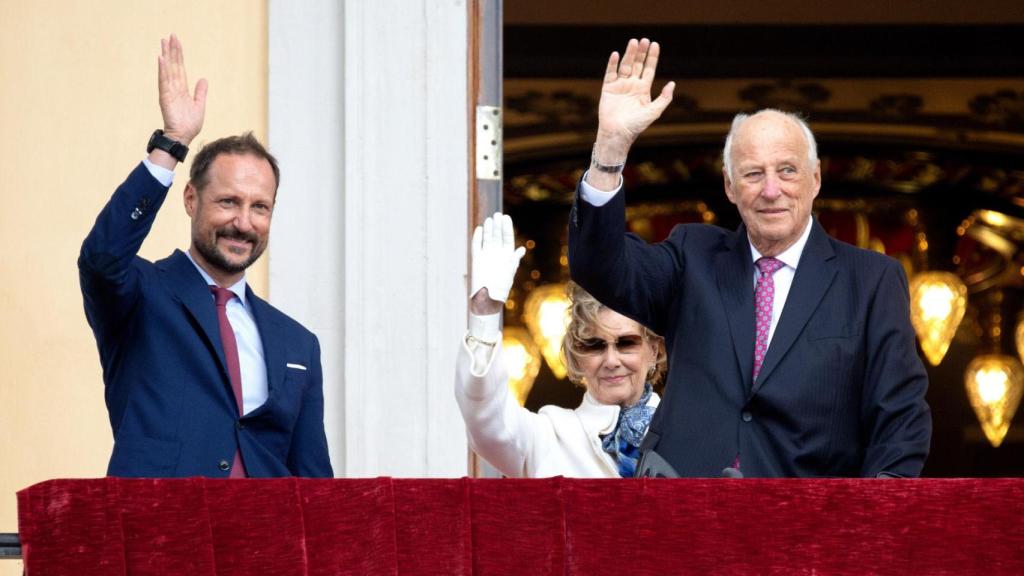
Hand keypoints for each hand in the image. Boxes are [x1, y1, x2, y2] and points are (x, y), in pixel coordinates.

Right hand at [157, 34, 206, 146]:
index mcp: (182, 89)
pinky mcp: (166, 97)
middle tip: (170, 35)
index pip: (180, 68)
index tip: (177, 42)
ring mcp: (169, 91)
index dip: (179, 56)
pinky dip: (162, 69)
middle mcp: (174, 88)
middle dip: (172, 51)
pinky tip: (161, 58)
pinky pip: (164, 81)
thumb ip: (200, 92)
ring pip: (168, 69)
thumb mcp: (199, 105)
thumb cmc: (190, 124)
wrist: (183, 137)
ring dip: (167, 55)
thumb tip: (203, 79)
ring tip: (164, 41)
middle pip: (173, 65)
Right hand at [470, 212, 525, 314]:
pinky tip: (480, 228)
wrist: (488, 298)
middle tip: (498, 215)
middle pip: (497, 236)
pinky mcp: (477, 259)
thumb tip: (521, 250)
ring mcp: (486, 255)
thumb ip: (513, 260)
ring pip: (488, 238)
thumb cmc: (501, 287)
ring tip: (490, 219)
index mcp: (507, 255)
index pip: (507, 238)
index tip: (506, 217)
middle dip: (498, 226)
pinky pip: (477, 245)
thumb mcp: (509, 272)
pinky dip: (478, 237)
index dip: (507, 228)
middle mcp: (497, 253)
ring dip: (489, 229)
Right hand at [593, 38, 674, 164]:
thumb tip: (672, 83)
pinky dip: (613, 64)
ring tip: (633, 42)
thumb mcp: (654, 111)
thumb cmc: (636, 125)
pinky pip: (610, 73)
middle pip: (637, 64)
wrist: (618, 133)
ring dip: (629, 54)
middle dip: (641, 52)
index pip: (649, 69)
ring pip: (625, 66)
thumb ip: (664, 98)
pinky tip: (616, 55)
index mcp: (643, 89)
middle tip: (644, 40)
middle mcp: (632, 85)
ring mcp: (620, 85)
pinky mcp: (608, 88)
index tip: (655, 44)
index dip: (652, 57)